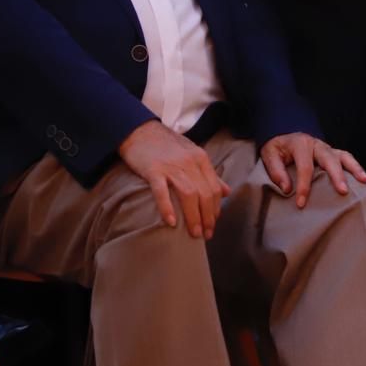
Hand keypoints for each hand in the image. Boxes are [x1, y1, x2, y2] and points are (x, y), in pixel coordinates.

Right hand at [117, 120, 231, 238]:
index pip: (215, 188)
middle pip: (204, 194)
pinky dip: (167, 207)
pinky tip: (171, 222)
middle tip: (206, 235)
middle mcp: (189, 162)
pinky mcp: (153, 170)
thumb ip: (209, 173)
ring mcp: (171, 166)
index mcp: (201, 159)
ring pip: (189, 194)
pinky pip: (162, 191)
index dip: (216, 208)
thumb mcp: (192, 154)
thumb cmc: (166, 145)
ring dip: (193, 217)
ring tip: (194, 234)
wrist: (139, 130)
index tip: (213, 224)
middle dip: (208, 217)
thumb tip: (227, 191)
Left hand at [260, 131, 365, 208]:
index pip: (305, 167)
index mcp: (300, 144)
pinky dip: (357, 168)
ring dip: (355, 169)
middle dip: (337, 175)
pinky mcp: (333, 153)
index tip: (301, 204)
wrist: (284, 136)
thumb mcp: (269, 155)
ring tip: (364, 181)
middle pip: (329, 159)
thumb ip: (275, 170)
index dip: (304, 186)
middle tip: (343, 191)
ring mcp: (327, 148)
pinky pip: (347, 158)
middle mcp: (317, 144)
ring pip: (344, 156)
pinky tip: (364, 179)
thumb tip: (287, 188)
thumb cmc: (278, 148)